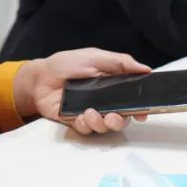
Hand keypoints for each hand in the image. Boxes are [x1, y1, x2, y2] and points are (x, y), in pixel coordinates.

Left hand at [12, 49, 151, 135]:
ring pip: (104, 127)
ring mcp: (90, 112)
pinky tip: (81, 116)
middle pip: (121, 118)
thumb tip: (146, 69)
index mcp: (112, 85)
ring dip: (101, 123)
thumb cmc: (67, 64)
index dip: (139, 108)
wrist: (40, 77)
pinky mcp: (76, 121)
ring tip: (91, 113)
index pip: (131, 100)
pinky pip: (86, 129)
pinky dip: (85, 125)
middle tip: (114, 116)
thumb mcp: (96, 57)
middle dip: (120, 121)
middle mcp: (104, 101)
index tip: (143, 113)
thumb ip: (121, 63)